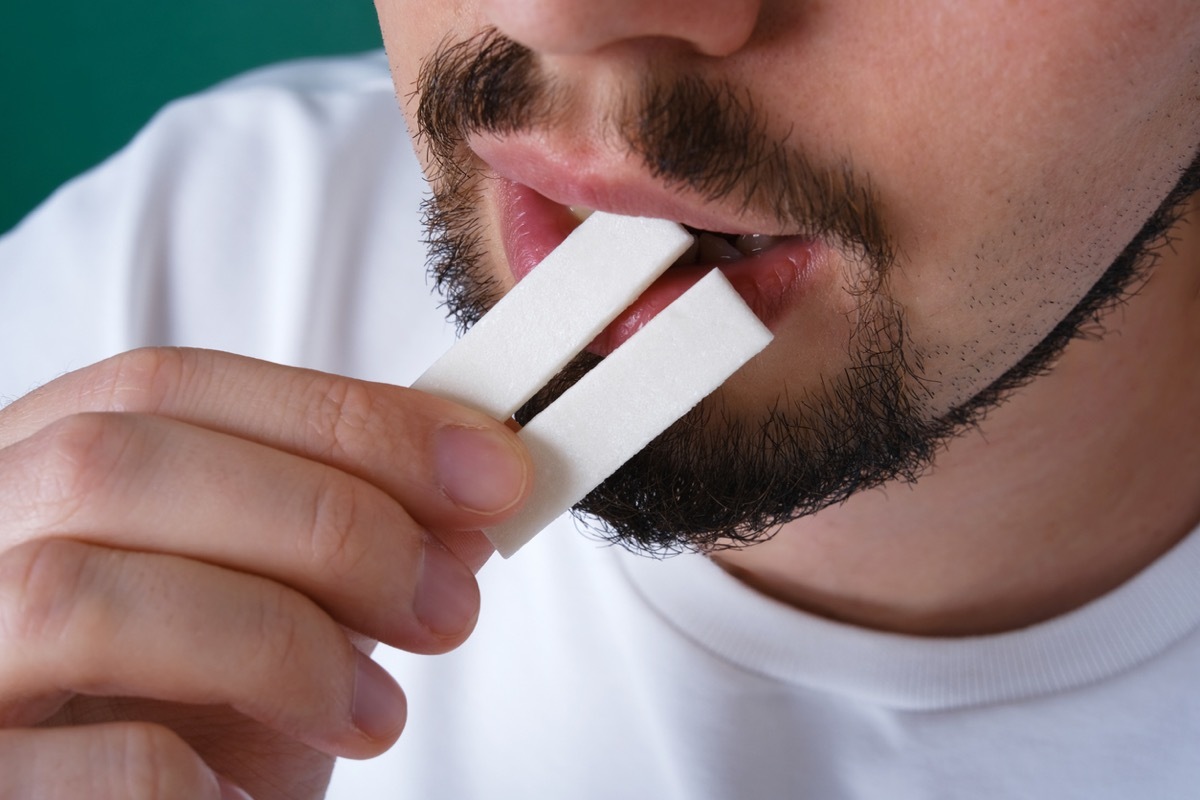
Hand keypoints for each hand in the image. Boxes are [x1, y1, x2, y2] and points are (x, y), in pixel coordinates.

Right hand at [0, 348, 530, 798]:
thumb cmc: (191, 717)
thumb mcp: (273, 606)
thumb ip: (339, 543)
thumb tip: (465, 493)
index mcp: (36, 472)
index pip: (168, 387)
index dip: (343, 416)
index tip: (487, 473)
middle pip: (119, 462)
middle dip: (326, 522)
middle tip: (449, 603)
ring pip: (79, 594)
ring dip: (275, 643)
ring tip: (374, 716)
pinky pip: (63, 763)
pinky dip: (178, 777)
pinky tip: (245, 799)